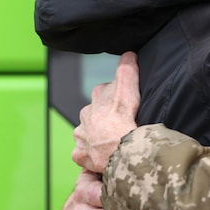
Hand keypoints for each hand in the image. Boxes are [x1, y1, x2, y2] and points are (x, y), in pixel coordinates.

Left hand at [72, 51, 140, 173]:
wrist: (121, 149)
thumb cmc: (124, 118)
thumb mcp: (128, 85)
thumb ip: (127, 67)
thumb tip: (128, 54)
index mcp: (97, 97)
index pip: (104, 92)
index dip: (115, 96)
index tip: (124, 103)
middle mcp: (85, 116)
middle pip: (94, 113)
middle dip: (104, 117)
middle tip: (120, 124)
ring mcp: (82, 136)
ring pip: (87, 133)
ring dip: (96, 136)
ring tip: (112, 141)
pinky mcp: (81, 154)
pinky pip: (83, 154)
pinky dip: (90, 155)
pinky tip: (101, 155)